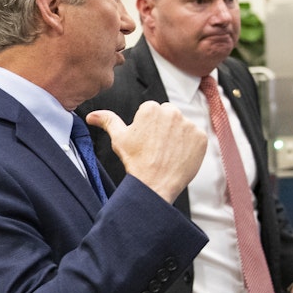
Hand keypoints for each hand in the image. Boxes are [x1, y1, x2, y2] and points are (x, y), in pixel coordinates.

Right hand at [86, 102, 206, 202]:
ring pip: (182, 127)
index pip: (153, 112)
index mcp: (151, 108)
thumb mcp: (118, 139)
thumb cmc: (136, 162)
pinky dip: (190, 146)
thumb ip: (108, 121)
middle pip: (169, 116)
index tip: (147, 141)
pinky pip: (196, 137)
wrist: (154, 185)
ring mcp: (188, 125)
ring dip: (178, 137)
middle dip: (164, 128)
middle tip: (157, 147)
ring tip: (167, 153)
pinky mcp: (200, 137)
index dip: (149, 128)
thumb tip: (92, 116)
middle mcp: (171, 112)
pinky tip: (179, 156)